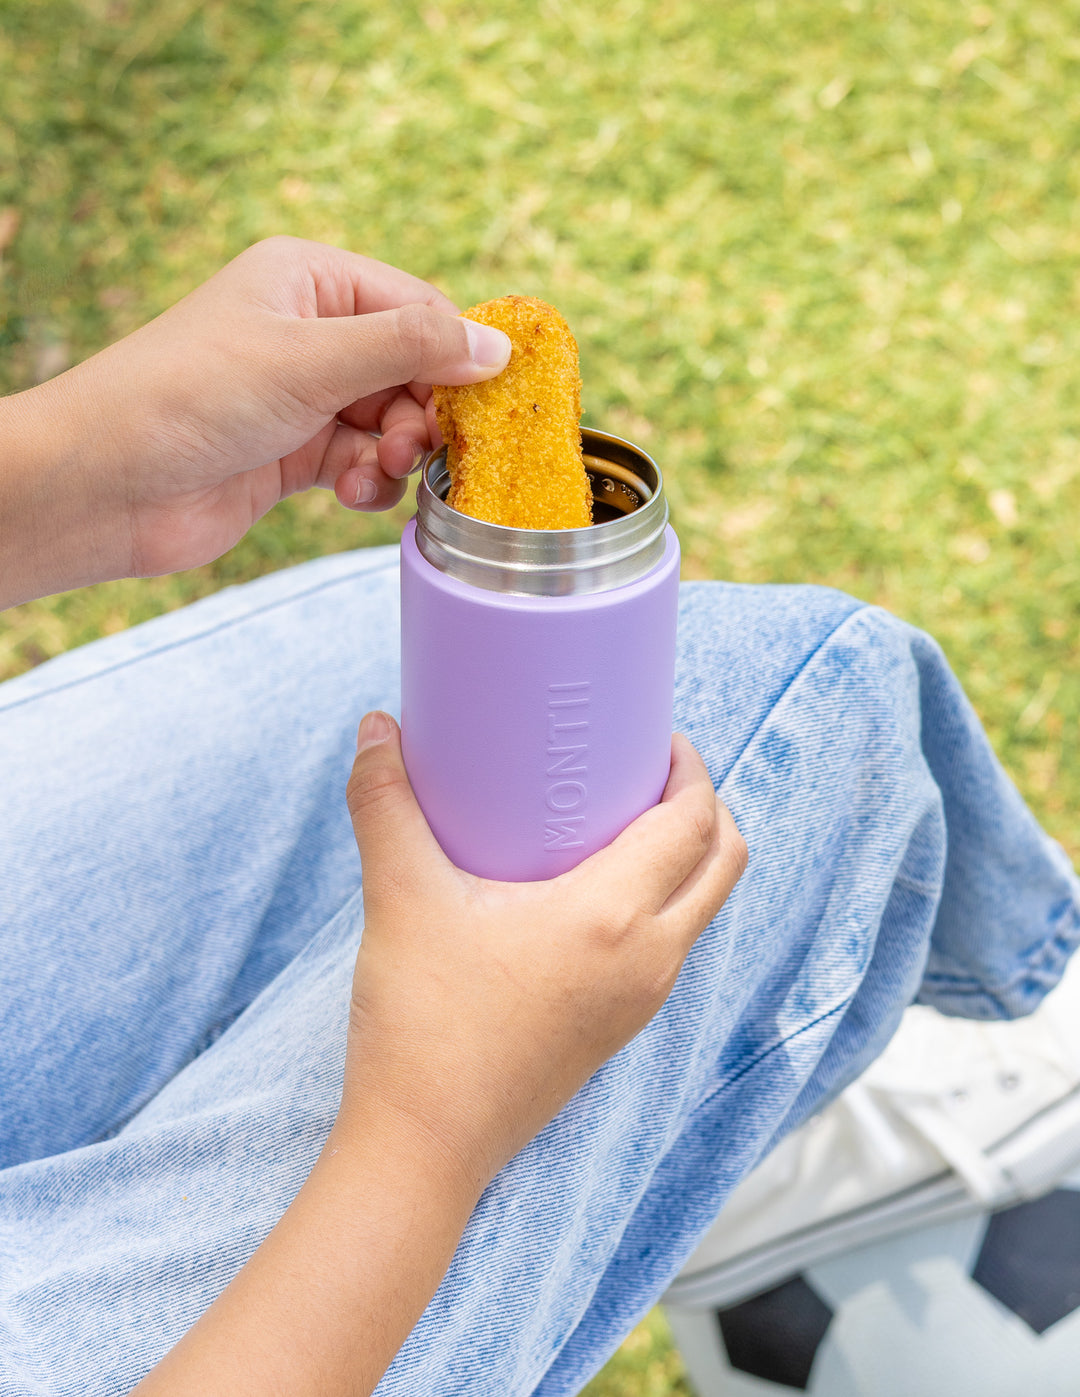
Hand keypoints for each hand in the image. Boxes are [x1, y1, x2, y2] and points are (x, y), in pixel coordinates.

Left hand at [1, 237, 509, 604]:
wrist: (108, 485)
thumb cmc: (192, 397)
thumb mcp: (310, 359)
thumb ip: (410, 348)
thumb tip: (498, 347)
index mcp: (312, 280)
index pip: (419, 309)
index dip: (457, 357)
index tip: (485, 404)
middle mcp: (311, 333)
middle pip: (414, 372)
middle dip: (424, 415)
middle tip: (414, 448)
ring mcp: (304, 397)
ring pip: (393, 424)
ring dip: (397, 455)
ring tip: (372, 472)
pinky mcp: (295, 454)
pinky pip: (363, 463)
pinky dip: (369, 482)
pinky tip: (350, 494)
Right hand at [341, 713, 747, 1189]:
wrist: (424, 1148)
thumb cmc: (420, 1025)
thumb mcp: (401, 899)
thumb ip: (385, 805)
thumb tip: (377, 726)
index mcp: (613, 918)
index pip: (694, 825)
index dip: (692, 770)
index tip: (660, 737)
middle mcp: (648, 960)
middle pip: (722, 864)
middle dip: (705, 807)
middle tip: (653, 770)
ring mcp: (640, 1001)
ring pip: (702, 909)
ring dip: (688, 857)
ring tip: (625, 820)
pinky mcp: (619, 1029)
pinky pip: (670, 947)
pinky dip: (663, 902)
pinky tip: (596, 890)